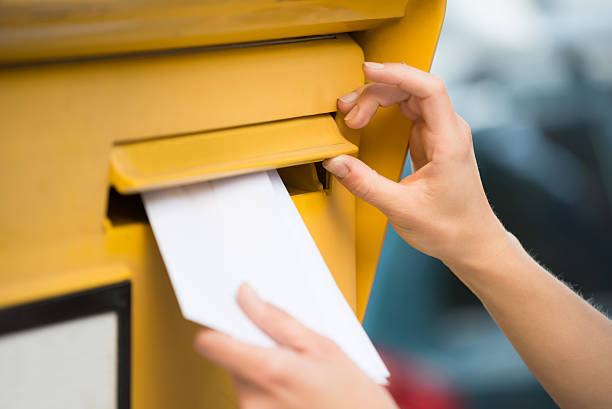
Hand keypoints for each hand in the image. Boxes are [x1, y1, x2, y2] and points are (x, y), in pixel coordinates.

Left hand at [194, 284, 397, 408]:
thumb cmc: (353, 397)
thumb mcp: (323, 346)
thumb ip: (277, 320)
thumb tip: (246, 297)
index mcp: (269, 372)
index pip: (211, 344)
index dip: (218, 325)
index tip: (231, 315)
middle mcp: (253, 399)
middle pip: (229, 358)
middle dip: (252, 346)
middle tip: (286, 345)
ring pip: (241, 376)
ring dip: (262, 367)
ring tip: (297, 371)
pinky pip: (252, 394)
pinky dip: (267, 386)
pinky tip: (294, 387)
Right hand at [324, 62, 507, 268]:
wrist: (471, 241)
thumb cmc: (449, 227)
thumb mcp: (402, 209)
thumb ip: (366, 184)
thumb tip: (336, 162)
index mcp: (449, 141)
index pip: (429, 89)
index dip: (398, 74)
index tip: (368, 71)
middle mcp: (448, 130)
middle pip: (412, 89)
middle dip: (376, 92)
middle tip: (348, 114)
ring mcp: (440, 133)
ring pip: (407, 97)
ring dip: (377, 99)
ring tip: (351, 116)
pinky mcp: (430, 140)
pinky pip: (406, 112)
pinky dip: (382, 111)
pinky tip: (365, 120)